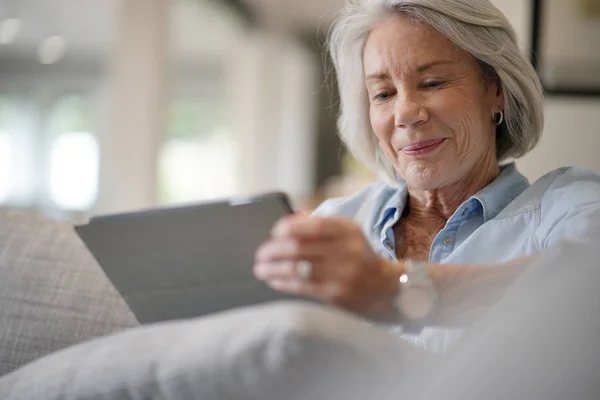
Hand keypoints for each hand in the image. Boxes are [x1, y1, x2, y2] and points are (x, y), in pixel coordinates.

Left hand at [253, 213, 400, 316]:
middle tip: (260, 254)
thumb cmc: (356, 255)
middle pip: (301, 248)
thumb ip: (319, 224)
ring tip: (260, 269)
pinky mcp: (336, 294)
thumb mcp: (346, 234)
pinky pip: (303, 287)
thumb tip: (290, 219)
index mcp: (348, 230)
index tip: (274, 232)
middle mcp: (347, 251)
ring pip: (298, 269)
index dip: (290, 227)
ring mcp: (342, 274)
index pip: (314, 225)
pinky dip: (284, 283)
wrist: (383, 287)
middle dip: (274, 251)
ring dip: (274, 269)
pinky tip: (273, 280)